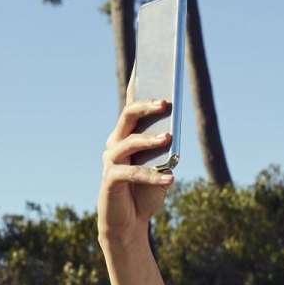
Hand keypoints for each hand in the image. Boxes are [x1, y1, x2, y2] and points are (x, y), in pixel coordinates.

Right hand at [98, 92, 175, 248]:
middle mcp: (115, 142)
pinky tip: (171, 178)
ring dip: (149, 140)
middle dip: (146, 106)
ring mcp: (111, 160)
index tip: (145, 61)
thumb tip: (173, 131)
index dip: (137, 83)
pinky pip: (133, 174)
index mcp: (127, 134)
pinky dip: (153, 175)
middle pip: (128, 116)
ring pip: (129, 143)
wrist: (130, 223)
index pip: (132, 104)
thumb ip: (164, 148)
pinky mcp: (110, 180)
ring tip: (168, 138)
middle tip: (166, 101)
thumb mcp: (161, 166)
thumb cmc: (146, 191)